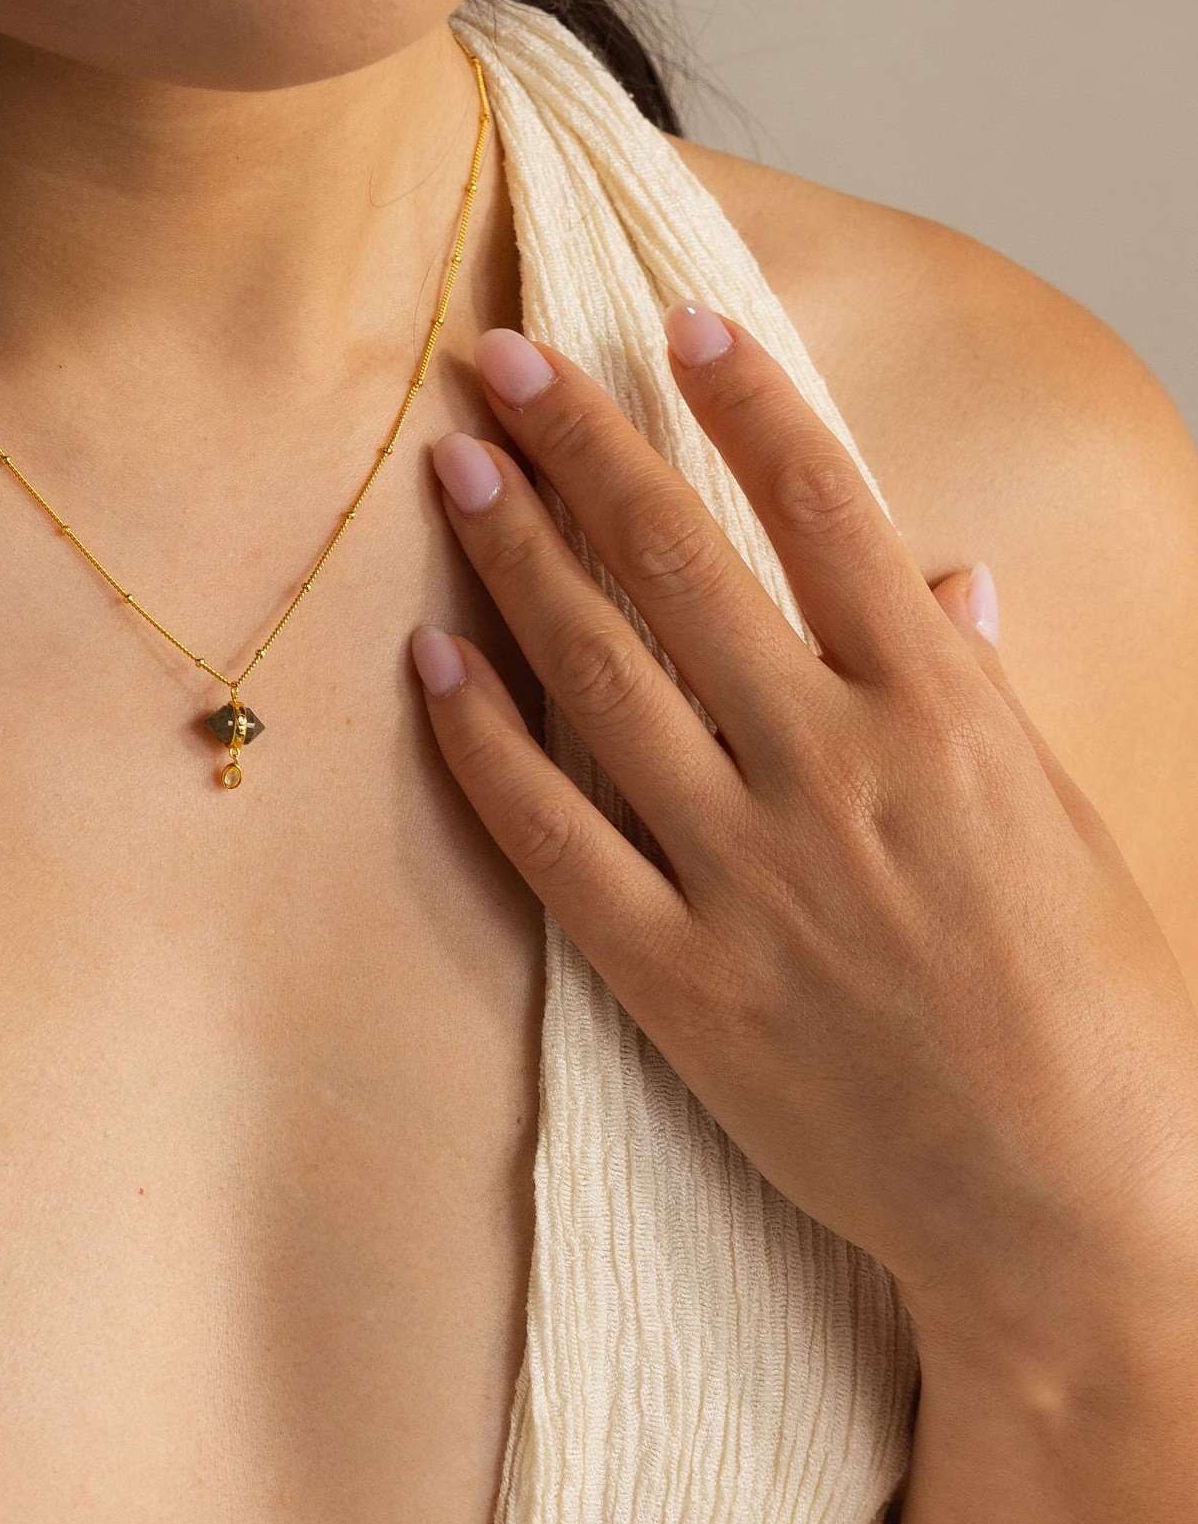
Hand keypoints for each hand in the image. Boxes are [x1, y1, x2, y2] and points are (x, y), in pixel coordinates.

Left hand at [410, 307, 1197, 1356]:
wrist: (1073, 1207)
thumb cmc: (1093, 1009)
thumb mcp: (1061, 821)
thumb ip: (977, 689)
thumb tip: (938, 573)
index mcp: (942, 715)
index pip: (827, 510)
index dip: (745, 399)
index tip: (674, 317)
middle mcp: (831, 771)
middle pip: (678, 565)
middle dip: (582, 445)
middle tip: (500, 356)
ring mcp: (743, 875)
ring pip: (598, 676)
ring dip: (516, 558)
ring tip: (454, 465)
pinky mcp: (675, 978)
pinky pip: (552, 838)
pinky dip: (486, 745)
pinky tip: (431, 663)